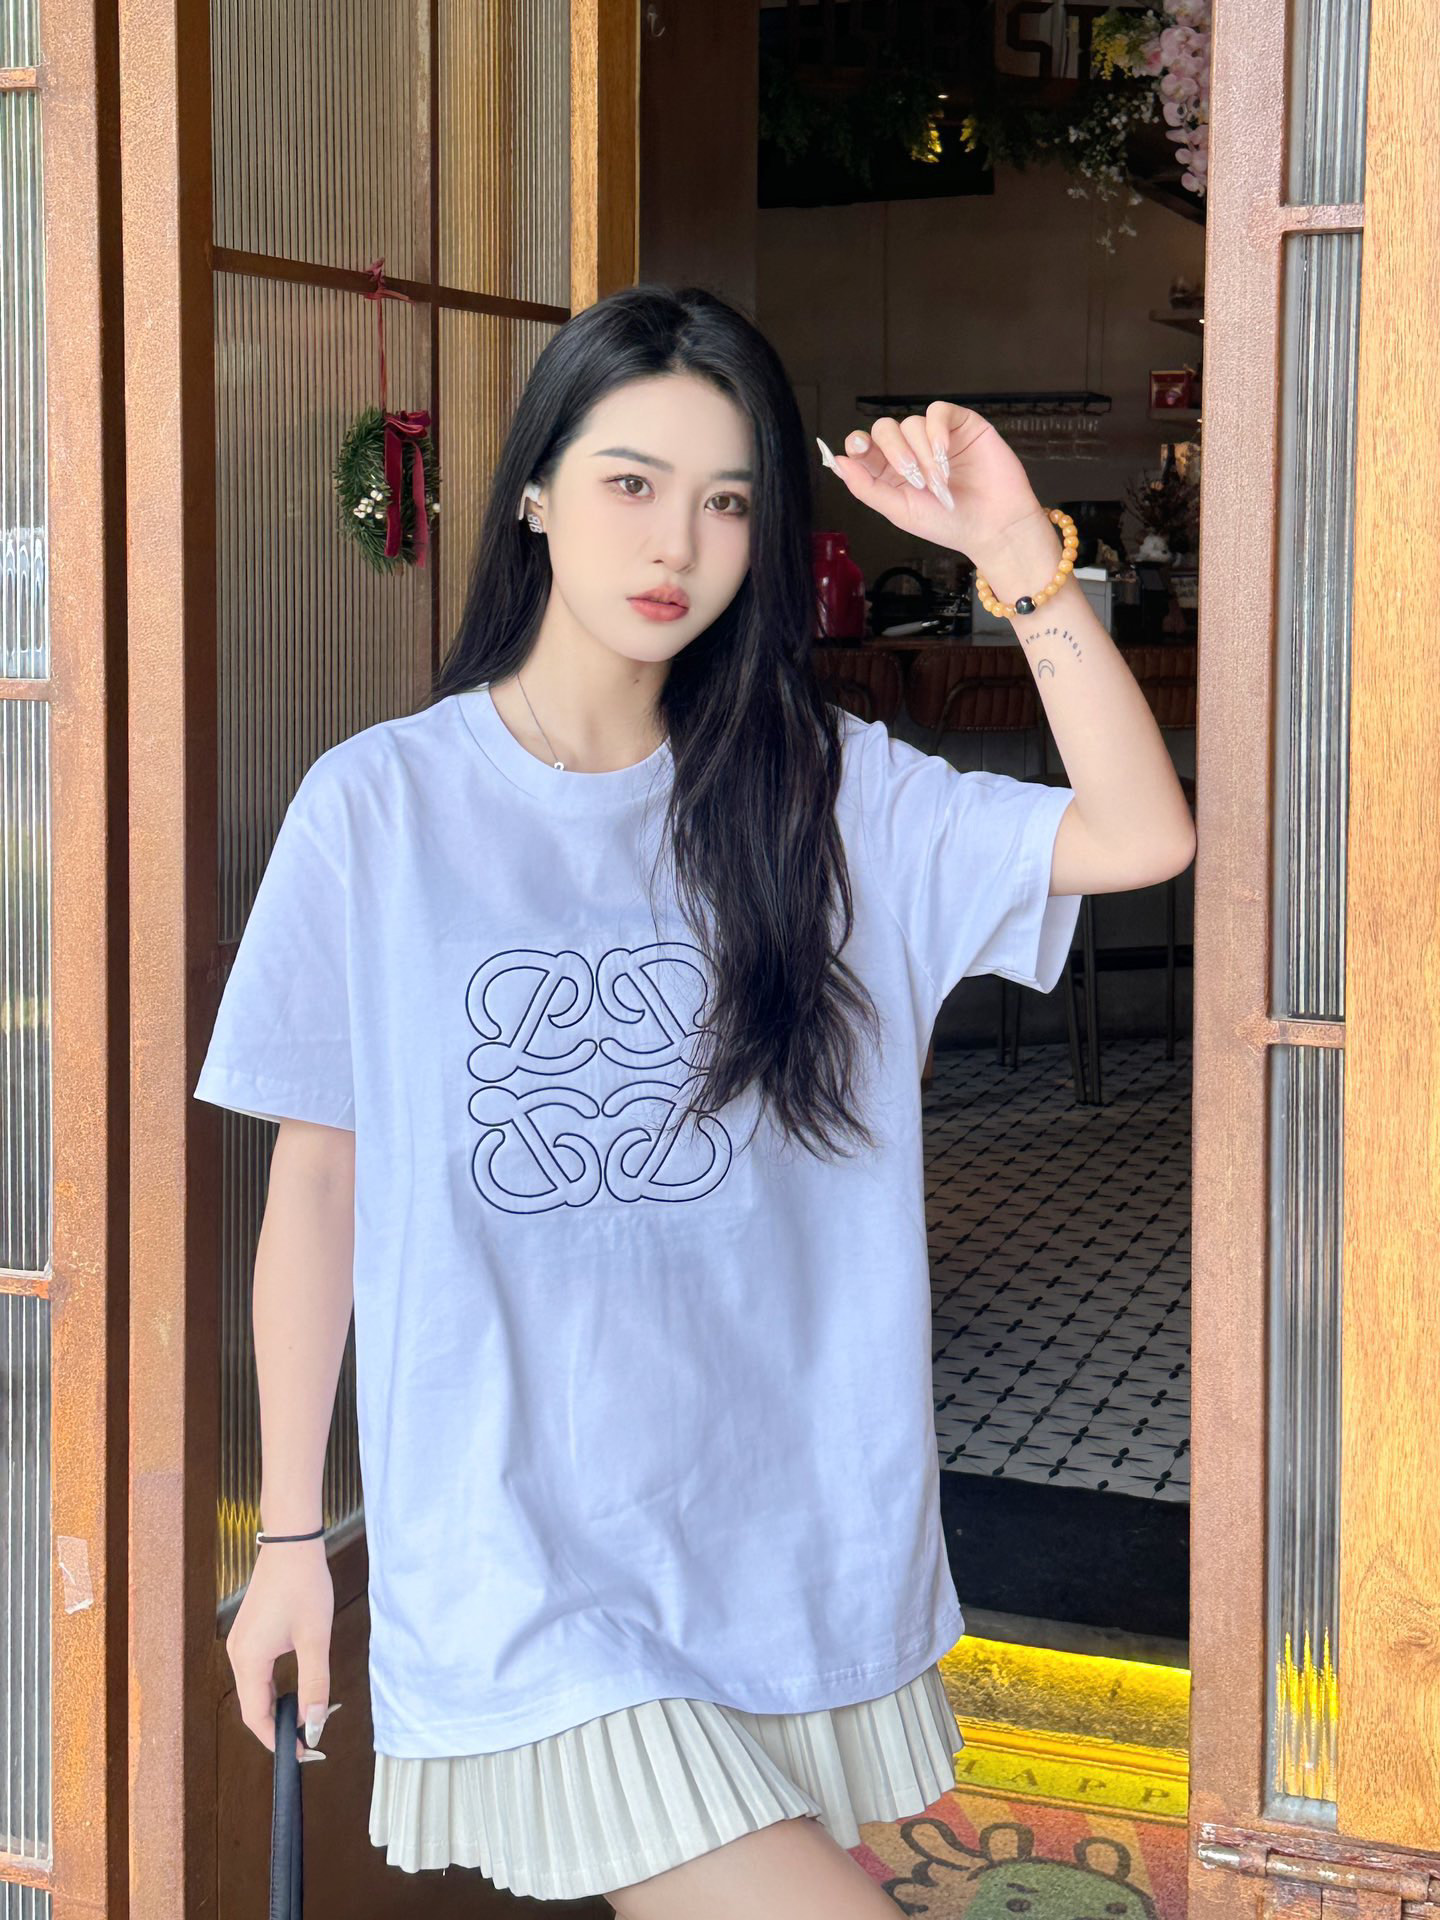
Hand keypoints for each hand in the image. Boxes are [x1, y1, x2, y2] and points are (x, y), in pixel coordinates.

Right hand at [227, 1538, 337, 1762]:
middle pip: (253, 1706)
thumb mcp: (315, 1639)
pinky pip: (257, 1673)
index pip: (256, 1717)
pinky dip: (273, 1688)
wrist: (292, 1545)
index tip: (303, 1752)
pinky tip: (294, 1690)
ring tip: (305, 1719)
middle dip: (278, 1727)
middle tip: (309, 1739)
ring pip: (255, 1690)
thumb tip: (315, 1724)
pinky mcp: (248, 1634)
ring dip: (277, 1708)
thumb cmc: (304, 1586)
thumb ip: (315, 1684)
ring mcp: (240, 1643)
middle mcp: (237, 1654)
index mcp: (248, 1660)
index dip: (278, 1740)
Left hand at [819, 402, 1047, 565]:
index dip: (858, 444)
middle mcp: (911, 451)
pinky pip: (938, 411)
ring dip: (923, 453)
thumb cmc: (947, 524)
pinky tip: (945, 452)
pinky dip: (936, 431)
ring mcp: (935, 436)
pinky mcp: (961, 425)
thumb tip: (837, 462)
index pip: (865, 447)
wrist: (994, 526)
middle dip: (894, 452)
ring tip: (940, 480)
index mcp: (891, 472)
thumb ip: (866, 487)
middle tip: (914, 478)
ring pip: (912, 423)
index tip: (858, 449)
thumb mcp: (899, 511)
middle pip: (885, 429)